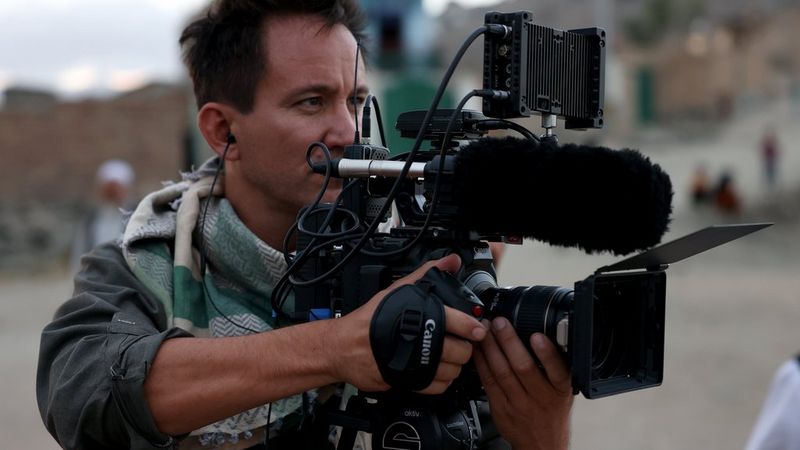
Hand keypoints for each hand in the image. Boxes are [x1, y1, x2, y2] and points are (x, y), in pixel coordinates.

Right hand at [327, 254, 486, 392]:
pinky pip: (436, 387)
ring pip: (452, 371)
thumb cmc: (370, 320)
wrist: (343, 346)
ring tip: (449, 356)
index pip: (459, 322)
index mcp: (421, 316)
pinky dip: (440, 381)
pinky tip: (436, 371)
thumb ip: (426, 274)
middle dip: (464, 347)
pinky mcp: (409, 381)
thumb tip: (451, 260)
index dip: (473, 327)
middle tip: (461, 342)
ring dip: (454, 365)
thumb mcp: (398, 291)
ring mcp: (415, 363)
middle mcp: (420, 340)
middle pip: (461, 350)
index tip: (478, 329)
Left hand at [473, 318, 572, 449]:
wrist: (542, 444)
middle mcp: (540, 397)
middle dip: (508, 342)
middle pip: (523, 367)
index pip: (557, 370)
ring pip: (502, 373)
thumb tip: (540, 335)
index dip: (546, 353)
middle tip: (499, 322)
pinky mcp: (501, 408)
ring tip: (485, 331)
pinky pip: (488, 382)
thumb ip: (554, 367)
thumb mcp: (562, 391)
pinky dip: (481, 364)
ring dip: (491, 349)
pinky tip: (478, 350)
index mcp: (559, 390)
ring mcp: (519, 404)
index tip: (537, 336)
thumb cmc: (551, 412)